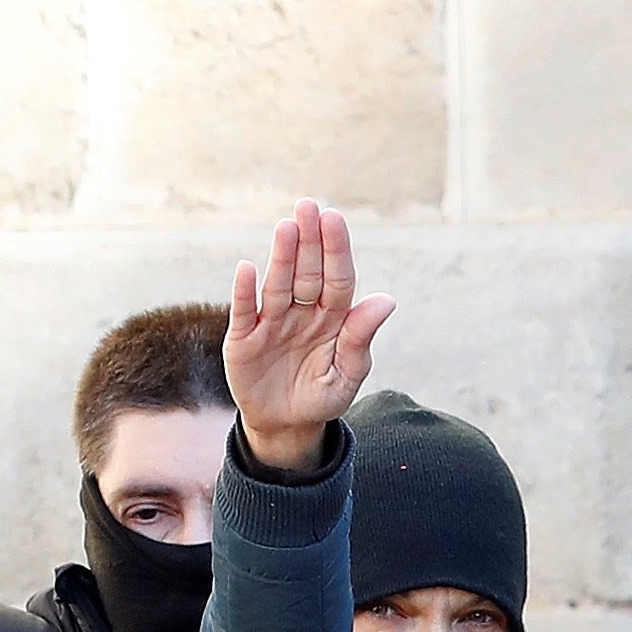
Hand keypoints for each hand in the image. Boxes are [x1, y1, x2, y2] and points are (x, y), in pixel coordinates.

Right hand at [222, 201, 394, 476]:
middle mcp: (302, 312)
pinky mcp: (244, 338)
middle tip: (308, 205)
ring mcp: (272, 322)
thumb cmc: (322, 396)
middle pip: (307, 272)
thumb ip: (360, 338)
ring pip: (278, 284)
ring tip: (286, 227)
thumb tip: (387, 300)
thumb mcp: (347, 374)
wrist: (287, 426)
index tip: (335, 218)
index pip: (338, 278)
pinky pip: (246, 311)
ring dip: (282, 257)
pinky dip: (245, 292)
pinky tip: (246, 268)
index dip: (336, 250)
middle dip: (309, 239)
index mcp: (333, 318)